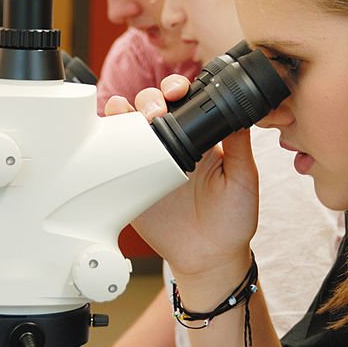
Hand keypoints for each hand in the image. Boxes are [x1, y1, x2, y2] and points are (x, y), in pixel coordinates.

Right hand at [104, 76, 258, 279]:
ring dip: (124, 112)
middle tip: (155, 110)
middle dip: (149, 98)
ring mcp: (148, 165)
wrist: (211, 258)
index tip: (178, 90)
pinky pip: (111, 160)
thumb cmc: (233, 219)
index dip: (176, 89)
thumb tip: (241, 113)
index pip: (183, 103)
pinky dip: (104, 143)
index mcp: (199, 138)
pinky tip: (107, 136)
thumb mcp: (244, 178)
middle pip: (151, 107)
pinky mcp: (130, 186)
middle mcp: (171, 146)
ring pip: (128, 126)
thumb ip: (239, 145)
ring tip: (127, 114)